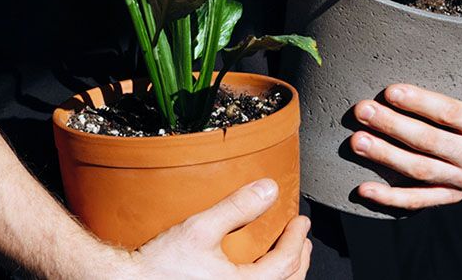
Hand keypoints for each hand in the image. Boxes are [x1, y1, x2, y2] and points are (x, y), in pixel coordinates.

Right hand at [127, 179, 311, 278]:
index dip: (296, 239)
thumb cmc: (160, 263)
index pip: (285, 263)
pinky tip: (258, 272)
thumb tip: (268, 189)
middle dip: (298, 259)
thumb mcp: (200, 228)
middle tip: (301, 239)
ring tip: (286, 256)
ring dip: (286, 275)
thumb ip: (236, 207)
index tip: (300, 222)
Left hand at [349, 32, 461, 209]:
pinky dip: (390, 198)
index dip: (421, 103)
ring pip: (420, 170)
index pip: (450, 114)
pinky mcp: (449, 195)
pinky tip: (363, 189)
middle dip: (392, 126)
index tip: (391, 91)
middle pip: (429, 142)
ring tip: (357, 141)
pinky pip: (418, 200)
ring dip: (386, 158)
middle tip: (362, 110)